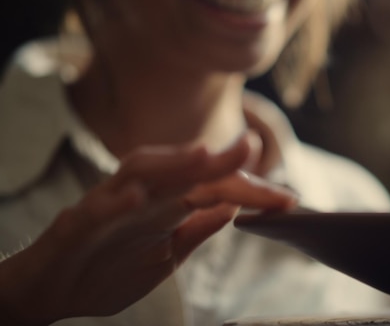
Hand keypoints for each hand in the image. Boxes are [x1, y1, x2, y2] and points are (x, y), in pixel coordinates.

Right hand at [0, 135, 297, 324]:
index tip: (287, 199)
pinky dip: (113, 202)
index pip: (211, 189)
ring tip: (204, 155)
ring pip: (138, 175)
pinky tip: (135, 198)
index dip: (248, 190)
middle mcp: (138, 198)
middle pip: (181, 170)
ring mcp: (105, 208)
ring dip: (171, 163)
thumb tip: (232, 208)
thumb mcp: (166, 256)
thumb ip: (196, 230)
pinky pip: (92, 211)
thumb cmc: (108, 268)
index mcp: (163, 205)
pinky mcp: (72, 227)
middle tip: (253, 147)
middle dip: (218, 160)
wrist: (51, 292)